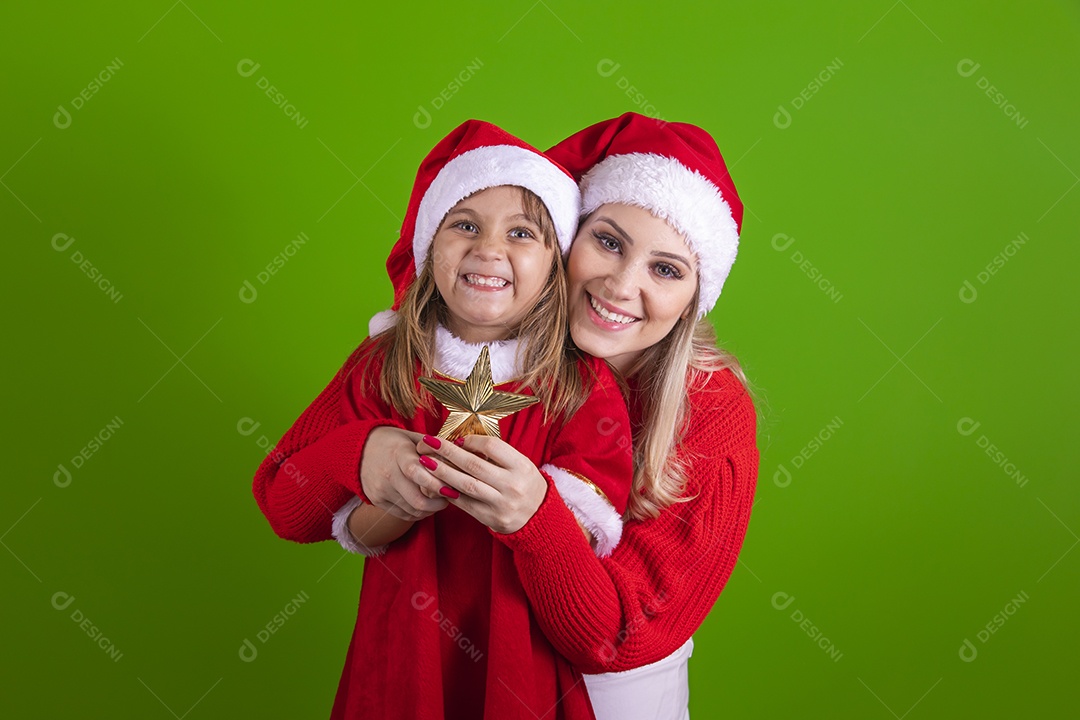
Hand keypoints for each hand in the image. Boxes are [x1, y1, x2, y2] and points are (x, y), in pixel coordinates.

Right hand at [359, 427, 448, 520]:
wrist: (358, 450)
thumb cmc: (392, 442)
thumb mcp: (410, 437)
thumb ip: (432, 446)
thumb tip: (459, 453)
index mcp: (398, 453)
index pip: (416, 472)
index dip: (436, 483)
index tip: (451, 488)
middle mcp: (387, 473)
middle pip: (416, 499)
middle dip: (439, 503)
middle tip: (451, 497)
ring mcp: (381, 490)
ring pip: (412, 510)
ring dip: (431, 509)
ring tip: (441, 501)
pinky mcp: (377, 501)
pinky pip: (403, 514)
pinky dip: (418, 513)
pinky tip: (426, 505)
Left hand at [414, 434, 547, 533]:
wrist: (539, 518)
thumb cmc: (525, 485)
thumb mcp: (521, 466)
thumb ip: (497, 456)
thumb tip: (462, 442)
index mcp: (522, 467)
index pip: (492, 447)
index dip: (472, 440)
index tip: (458, 438)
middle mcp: (512, 485)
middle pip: (474, 465)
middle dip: (448, 452)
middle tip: (429, 442)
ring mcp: (501, 504)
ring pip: (466, 485)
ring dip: (443, 472)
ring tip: (426, 462)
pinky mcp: (491, 519)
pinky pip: (465, 503)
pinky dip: (448, 492)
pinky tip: (435, 483)